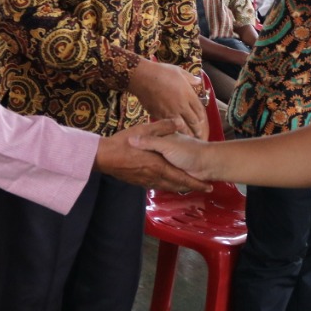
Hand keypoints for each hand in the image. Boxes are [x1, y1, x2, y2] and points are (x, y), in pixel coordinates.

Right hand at [96, 120, 210, 192]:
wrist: (103, 157)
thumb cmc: (123, 142)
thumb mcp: (144, 130)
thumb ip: (163, 127)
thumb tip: (178, 122)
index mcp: (159, 165)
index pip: (182, 178)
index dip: (196, 183)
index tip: (208, 187)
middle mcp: (154, 176)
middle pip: (176, 185)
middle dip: (189, 188)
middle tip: (202, 189)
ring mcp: (145, 180)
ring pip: (166, 187)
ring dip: (178, 188)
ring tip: (187, 187)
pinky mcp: (138, 182)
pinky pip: (156, 186)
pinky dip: (165, 186)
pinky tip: (165, 184)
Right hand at [128, 60, 206, 139]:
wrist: (142, 78)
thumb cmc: (161, 72)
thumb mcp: (179, 71)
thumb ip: (190, 78)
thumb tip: (198, 80)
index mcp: (188, 95)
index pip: (199, 110)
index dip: (201, 117)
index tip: (202, 121)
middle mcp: (181, 106)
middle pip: (193, 122)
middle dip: (197, 130)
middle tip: (199, 136)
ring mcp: (170, 112)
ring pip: (181, 127)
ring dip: (186, 133)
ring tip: (188, 138)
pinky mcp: (158, 116)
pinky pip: (167, 125)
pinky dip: (171, 130)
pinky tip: (172, 132)